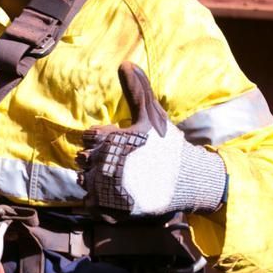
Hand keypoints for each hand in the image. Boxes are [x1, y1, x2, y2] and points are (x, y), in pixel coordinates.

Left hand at [76, 62, 226, 216]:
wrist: (188, 181)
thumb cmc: (169, 146)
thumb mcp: (154, 115)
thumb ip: (138, 90)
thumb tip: (125, 63)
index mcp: (117, 140)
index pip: (90, 137)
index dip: (102, 139)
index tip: (119, 143)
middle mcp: (109, 164)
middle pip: (84, 159)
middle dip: (96, 159)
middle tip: (118, 161)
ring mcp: (110, 189)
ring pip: (85, 180)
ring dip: (95, 178)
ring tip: (117, 177)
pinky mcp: (113, 209)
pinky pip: (91, 202)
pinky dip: (98, 199)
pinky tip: (116, 193)